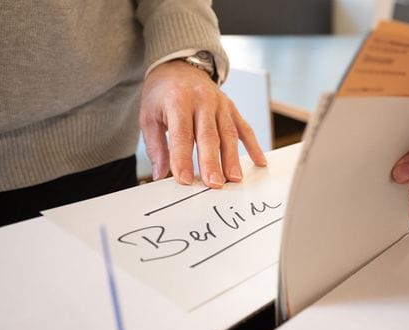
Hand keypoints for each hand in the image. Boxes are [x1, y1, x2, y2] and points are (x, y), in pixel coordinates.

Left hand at [139, 60, 266, 187]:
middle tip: (214, 184)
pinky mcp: (232, 108)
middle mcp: (202, 101)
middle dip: (212, 162)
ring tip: (234, 178)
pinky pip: (244, 128)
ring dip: (232, 158)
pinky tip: (259, 162)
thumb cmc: (162, 94)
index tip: (185, 180)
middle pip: (209, 136)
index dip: (183, 159)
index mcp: (178, 101)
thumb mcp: (149, 116)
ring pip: (229, 134)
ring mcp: (220, 104)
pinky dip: (253, 146)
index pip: (182, 135)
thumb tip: (160, 174)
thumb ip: (155, 146)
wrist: (178, 67)